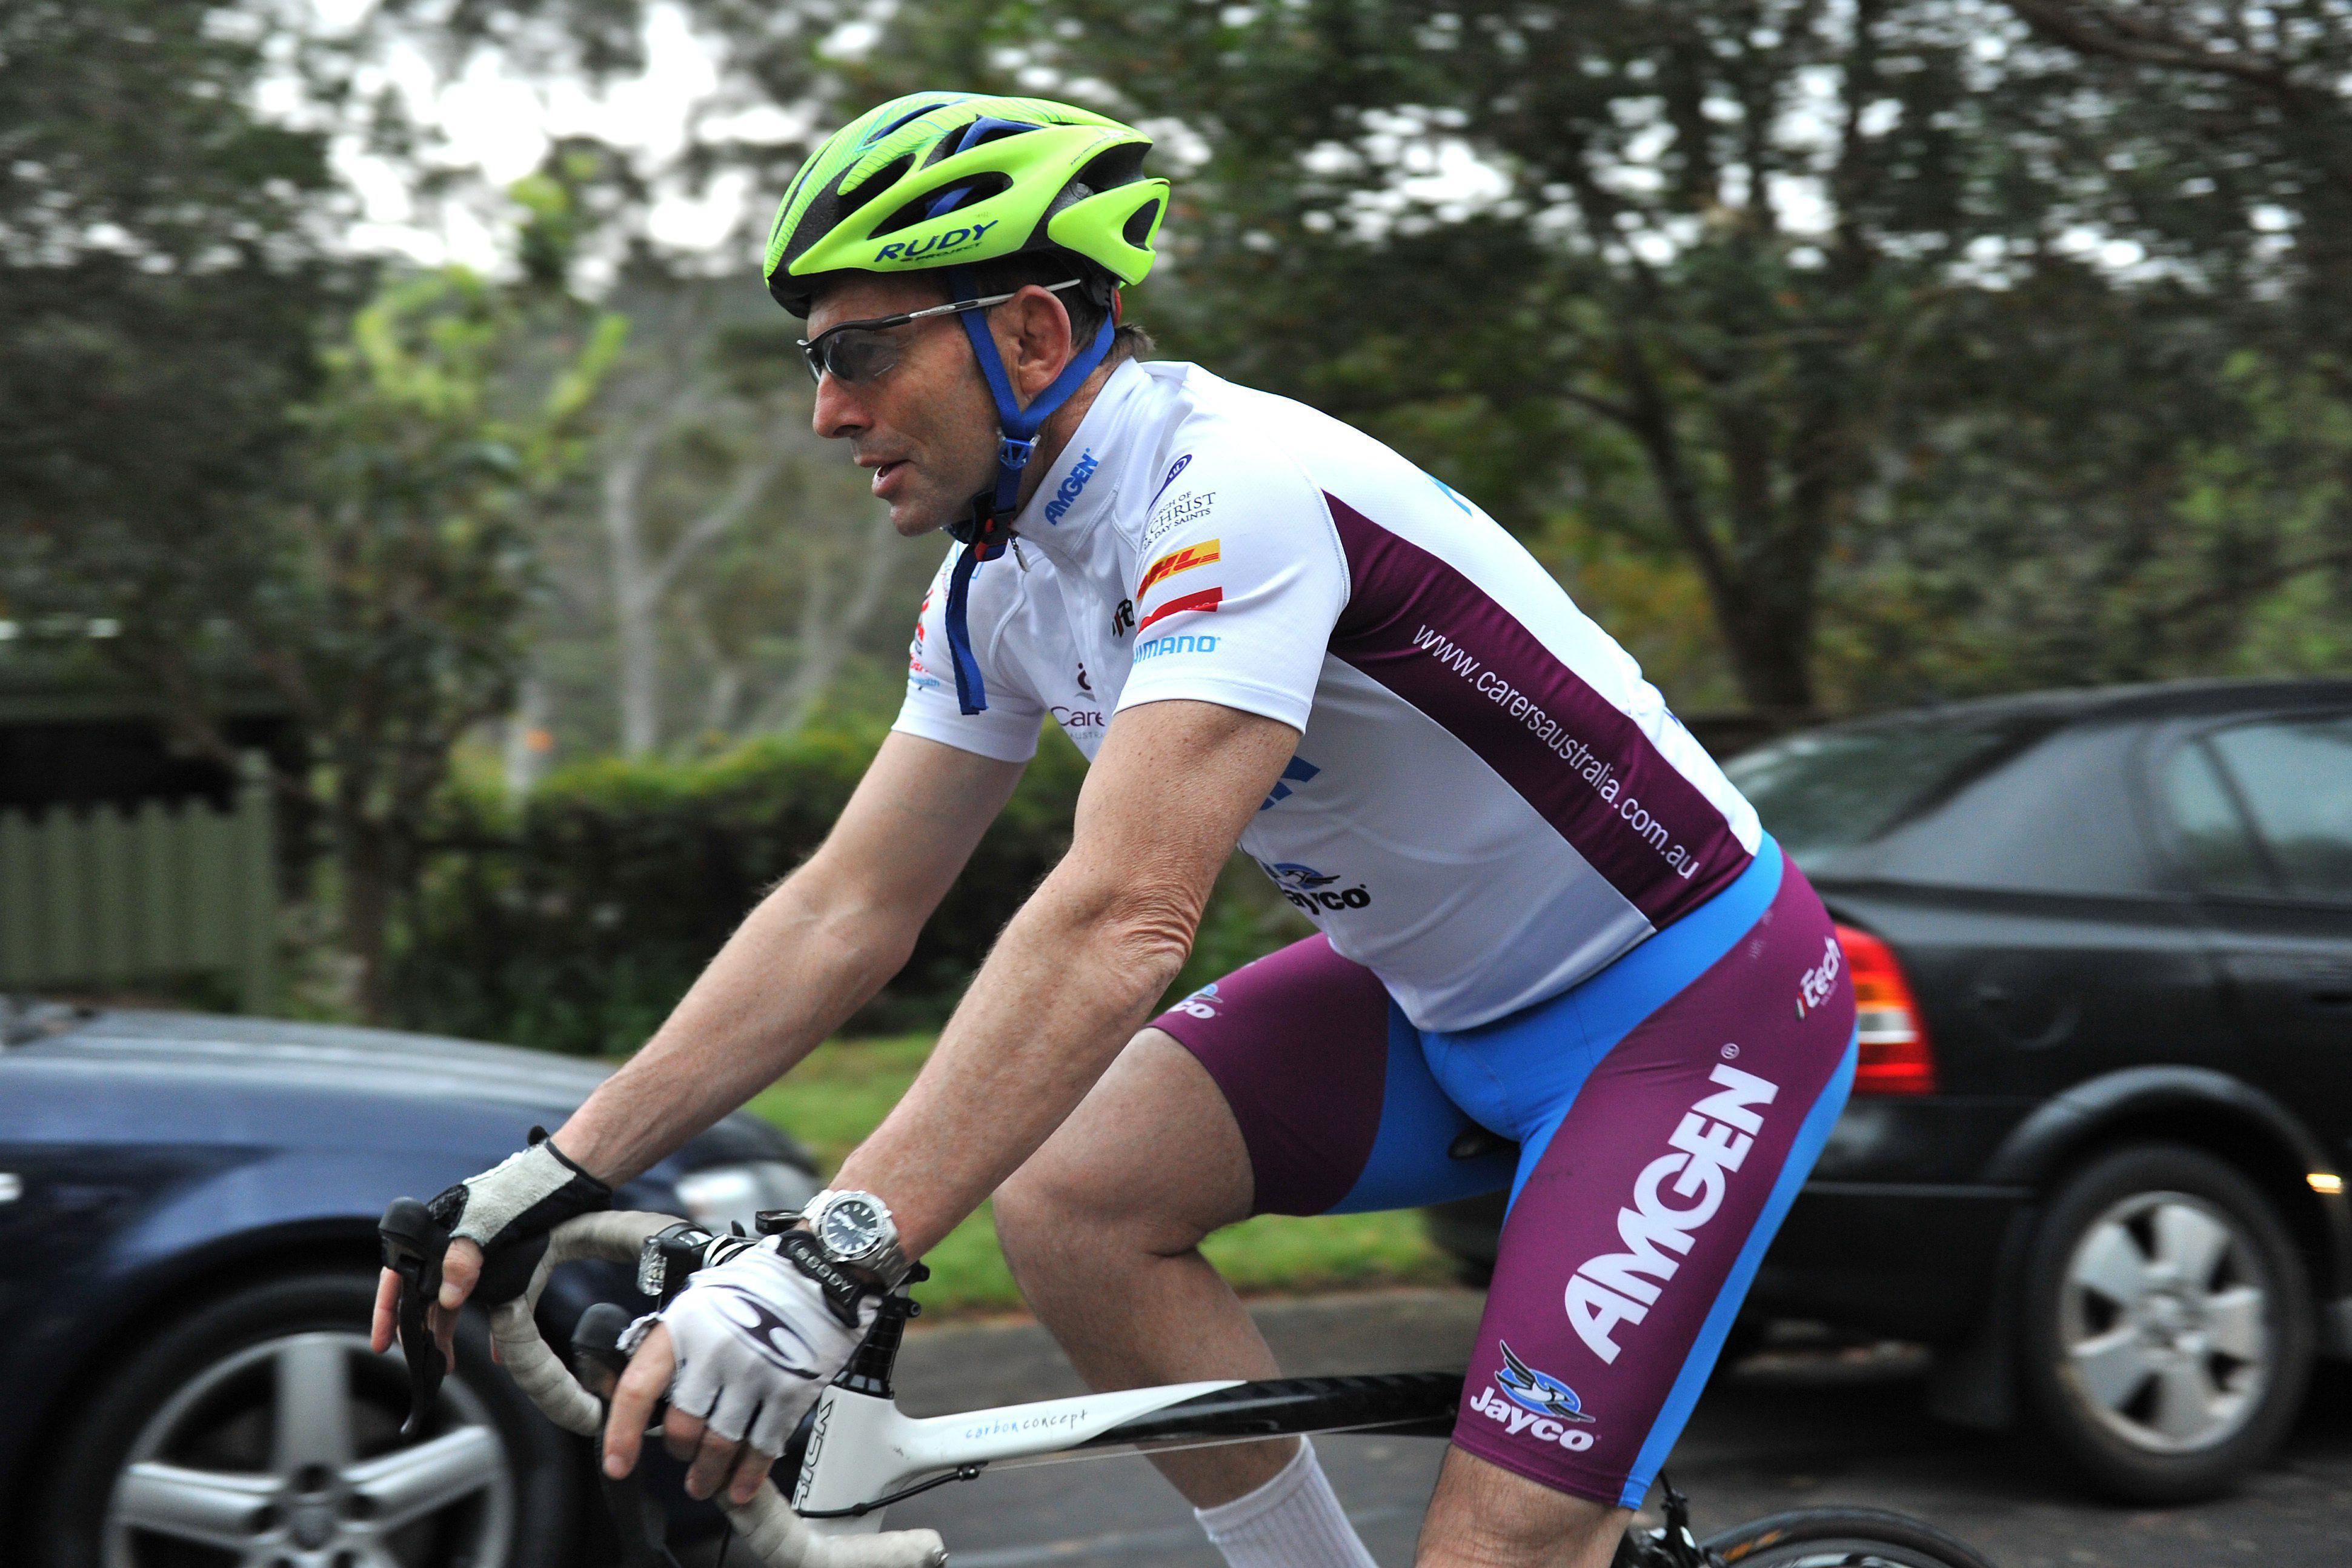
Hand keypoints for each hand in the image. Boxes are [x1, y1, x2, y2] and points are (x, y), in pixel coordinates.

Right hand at [368, 1132, 609, 1361]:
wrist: (577, 1173)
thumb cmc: (528, 1188)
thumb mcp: (491, 1219)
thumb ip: (465, 1256)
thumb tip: (448, 1300)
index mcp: (441, 1228)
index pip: (401, 1270)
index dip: (388, 1308)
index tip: (382, 1343)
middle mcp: (457, 1242)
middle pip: (427, 1291)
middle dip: (420, 1328)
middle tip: (419, 1360)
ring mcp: (485, 1253)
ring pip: (458, 1300)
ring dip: (450, 1331)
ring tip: (447, 1363)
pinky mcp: (513, 1262)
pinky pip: (497, 1301)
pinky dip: (496, 1327)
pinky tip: (497, 1354)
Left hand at [602, 1244, 874, 1506]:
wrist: (820, 1270)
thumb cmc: (757, 1286)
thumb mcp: (701, 1303)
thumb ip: (673, 1348)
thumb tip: (645, 1399)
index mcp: (684, 1327)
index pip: (639, 1389)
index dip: (622, 1434)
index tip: (616, 1464)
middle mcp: (716, 1351)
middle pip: (682, 1428)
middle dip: (680, 1453)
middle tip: (684, 1458)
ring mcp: (756, 1373)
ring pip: (719, 1446)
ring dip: (709, 1474)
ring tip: (706, 1483)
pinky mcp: (790, 1390)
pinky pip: (762, 1446)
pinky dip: (749, 1474)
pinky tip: (741, 1485)